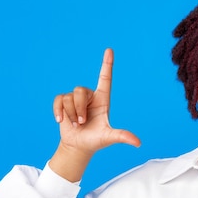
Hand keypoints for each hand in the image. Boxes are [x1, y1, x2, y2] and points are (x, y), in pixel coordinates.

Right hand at [49, 49, 140, 180]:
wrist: (79, 146)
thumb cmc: (96, 141)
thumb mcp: (109, 138)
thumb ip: (122, 136)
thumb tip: (138, 143)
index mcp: (103, 100)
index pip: (105, 79)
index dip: (107, 64)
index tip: (109, 50)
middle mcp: (90, 97)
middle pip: (80, 91)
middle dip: (79, 109)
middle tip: (83, 123)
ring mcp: (76, 100)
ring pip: (69, 97)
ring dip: (71, 114)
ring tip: (76, 124)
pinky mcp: (63, 104)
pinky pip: (58, 100)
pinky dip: (58, 111)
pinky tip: (60, 120)